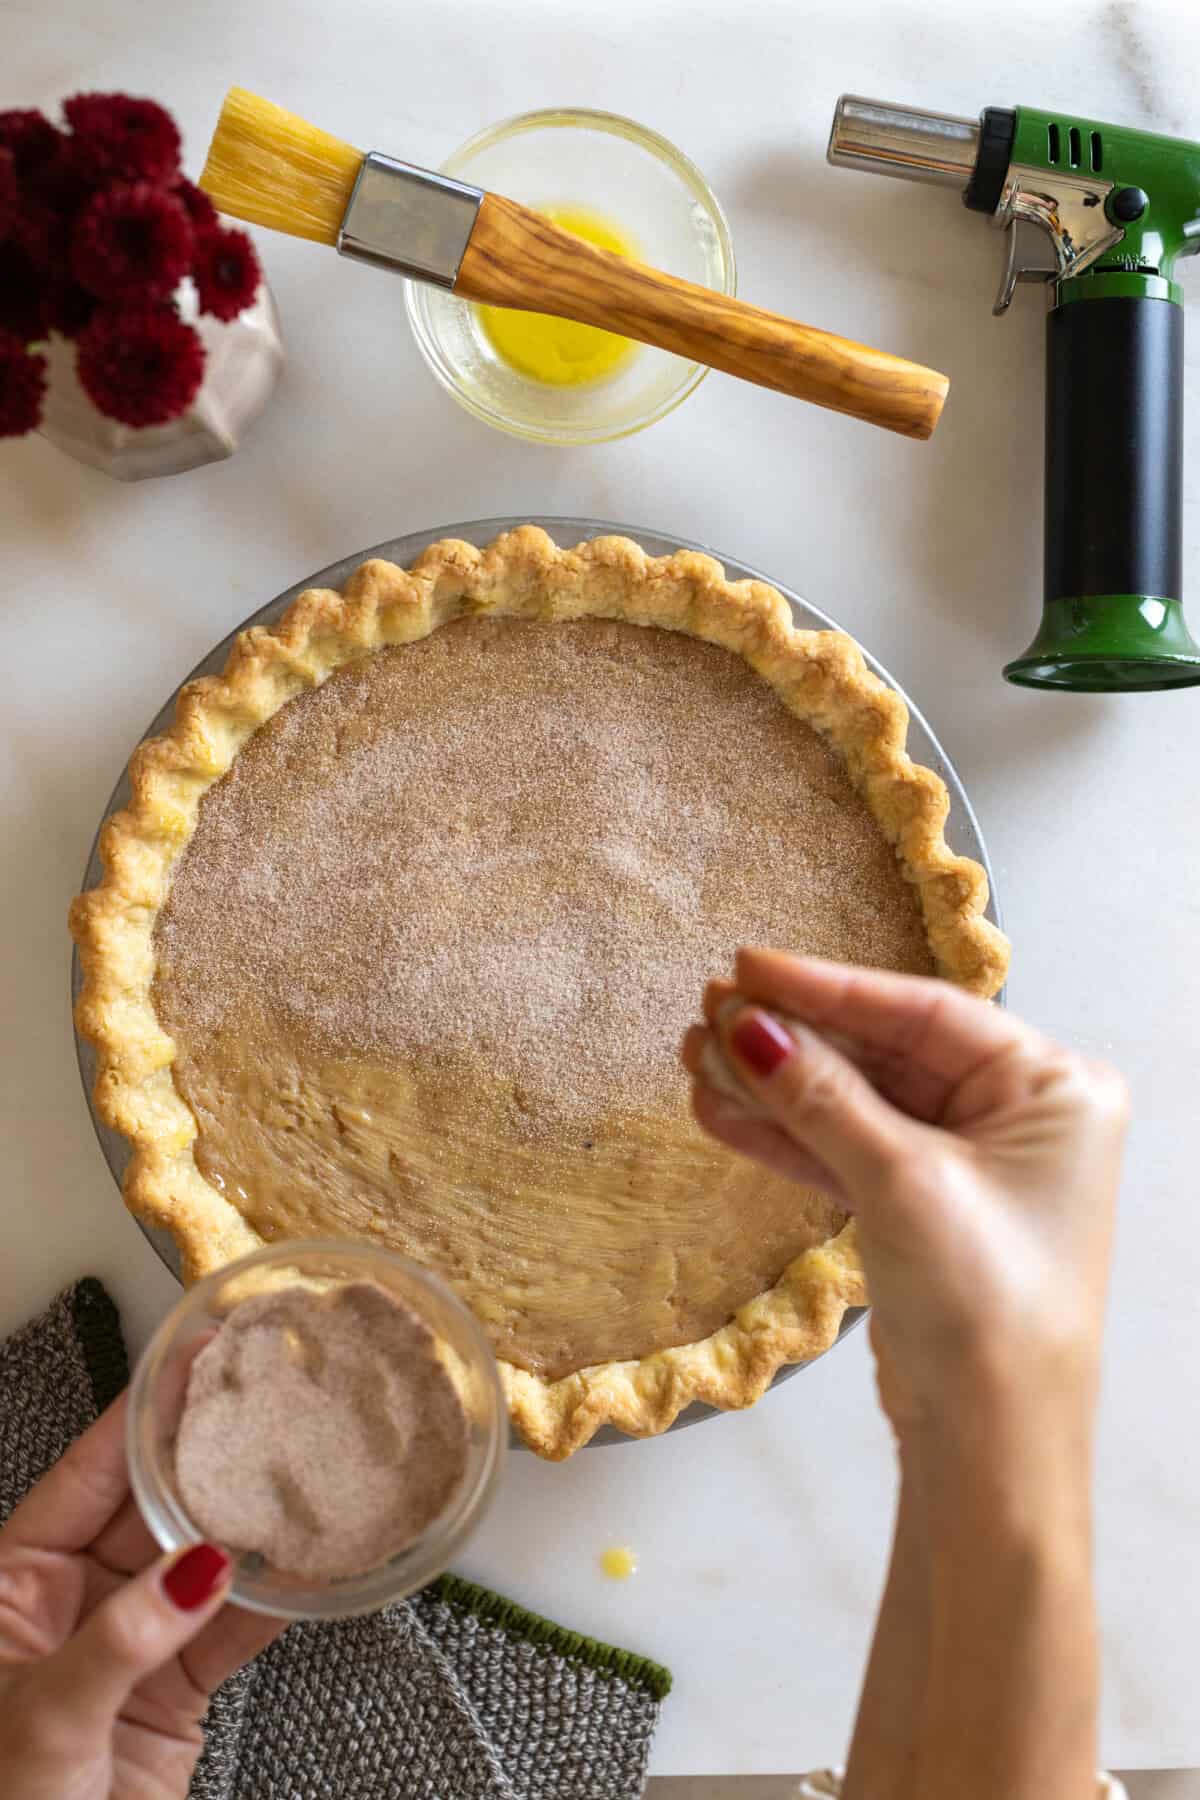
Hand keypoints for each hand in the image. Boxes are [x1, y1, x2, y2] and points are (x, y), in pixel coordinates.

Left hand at [0, 1391, 283, 1799]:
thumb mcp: (44, 1720)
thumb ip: (123, 1638)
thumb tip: (199, 1567)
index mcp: (12, 1583)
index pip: (87, 1475)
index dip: (143, 1415)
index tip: (193, 1361)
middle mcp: (71, 1600)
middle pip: (153, 1505)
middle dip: (212, 1456)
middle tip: (268, 1399)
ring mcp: (128, 1642)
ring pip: (202, 1562)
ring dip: (254, 1525)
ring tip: (306, 1469)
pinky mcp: (172, 1692)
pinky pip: (230, 1630)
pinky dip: (274, 1601)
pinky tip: (314, 1568)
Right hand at [683, 949, 1128, 1447]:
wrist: (991, 1448)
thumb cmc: (987, 1311)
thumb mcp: (902, 1182)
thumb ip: (821, 1097)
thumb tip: (747, 1027)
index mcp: (1051, 1088)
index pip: (924, 1010)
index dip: (828, 987)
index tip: (749, 966)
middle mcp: (1016, 1116)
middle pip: (883, 1052)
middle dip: (791, 1039)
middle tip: (708, 1013)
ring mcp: (966, 1164)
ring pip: (854, 1102)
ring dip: (774, 1084)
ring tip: (694, 1057)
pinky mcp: (921, 1208)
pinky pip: (844, 1151)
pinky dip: (785, 1136)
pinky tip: (720, 1111)